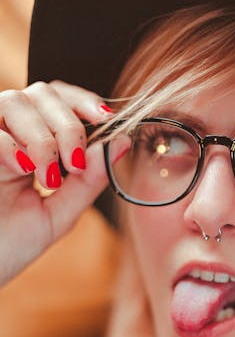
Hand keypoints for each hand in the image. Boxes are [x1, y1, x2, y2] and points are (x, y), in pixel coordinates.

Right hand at [0, 80, 113, 285]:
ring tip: (47, 179)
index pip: (59, 99)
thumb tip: (121, 143)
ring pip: (16, 101)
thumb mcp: (60, 212)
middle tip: (76, 163)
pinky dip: (12, 146)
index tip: (105, 119)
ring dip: (43, 138)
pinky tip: (23, 170)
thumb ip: (90, 179)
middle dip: (68, 125)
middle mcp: (7, 132)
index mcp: (31, 142)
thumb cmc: (9, 243)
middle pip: (42, 93)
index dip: (83, 101)